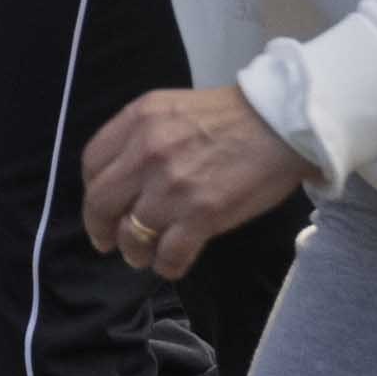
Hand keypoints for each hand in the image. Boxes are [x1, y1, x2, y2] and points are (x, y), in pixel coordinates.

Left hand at [73, 85, 301, 276]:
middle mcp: (147, 153)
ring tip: (144, 255)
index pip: (92, 164)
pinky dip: (166, 266)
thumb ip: (141, 135)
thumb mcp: (173, 108)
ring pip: (132, 235)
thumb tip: (121, 177)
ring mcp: (172, 187)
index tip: (102, 206)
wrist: (284, 123)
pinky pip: (169, 255)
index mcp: (138, 120)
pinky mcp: (201, 215)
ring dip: (134, 251)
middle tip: (108, 242)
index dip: (92, 191)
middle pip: (101, 203)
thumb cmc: (232, 116)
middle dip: (101, 229)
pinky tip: (171, 264)